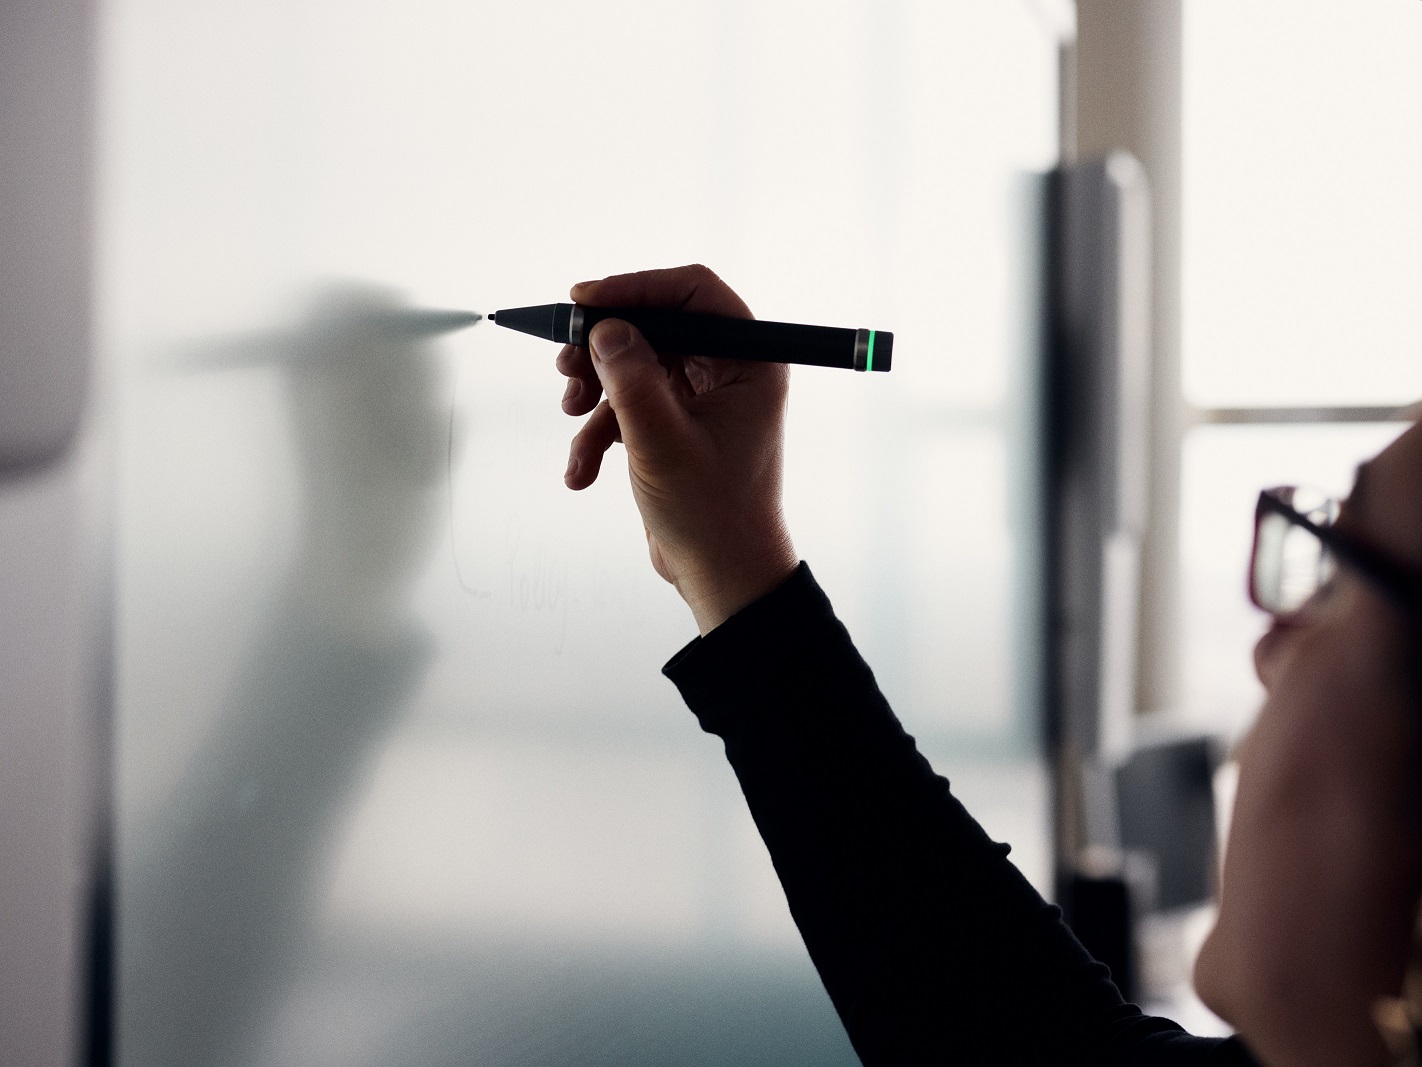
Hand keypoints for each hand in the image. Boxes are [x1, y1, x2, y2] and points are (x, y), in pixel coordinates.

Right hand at [558, 264, 796, 633]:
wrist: (723, 576)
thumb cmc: (714, 517)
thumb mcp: (663, 444)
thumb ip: (632, 381)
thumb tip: (605, 329)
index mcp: (749, 363)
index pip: (693, 293)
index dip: (636, 288)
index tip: (584, 301)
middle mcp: (729, 371)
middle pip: (655, 326)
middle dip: (604, 348)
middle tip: (565, 365)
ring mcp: (701, 397)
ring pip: (633, 365)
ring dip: (595, 392)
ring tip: (572, 416)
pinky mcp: (675, 423)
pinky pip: (628, 405)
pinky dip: (599, 432)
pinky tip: (582, 469)